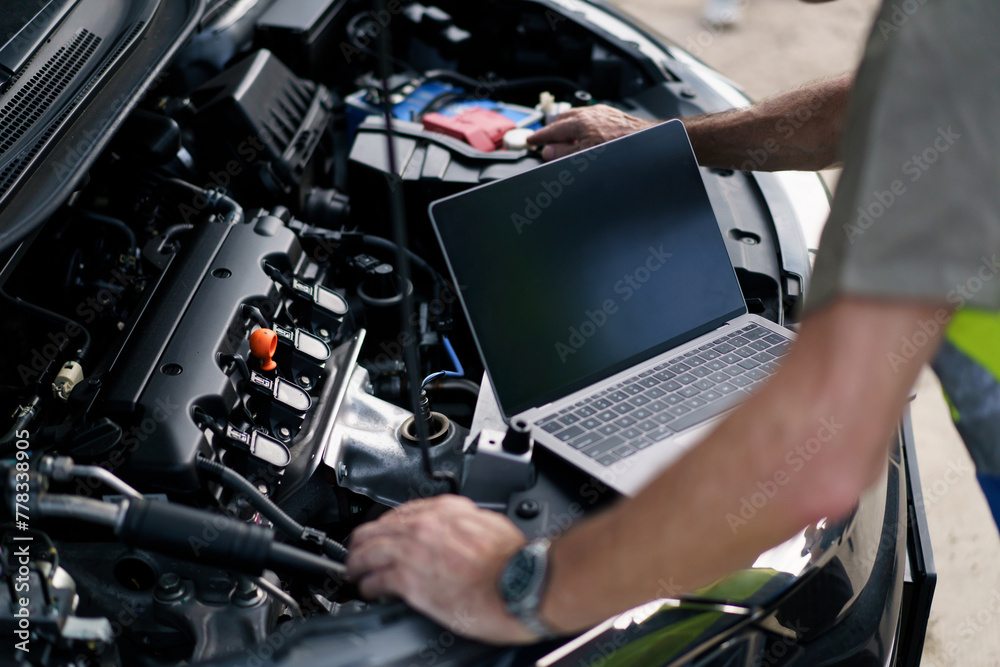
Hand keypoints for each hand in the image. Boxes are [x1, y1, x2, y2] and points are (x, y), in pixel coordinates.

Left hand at [347, 494, 540, 643]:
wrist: (521, 582)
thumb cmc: (514, 562)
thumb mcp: (490, 524)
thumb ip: (466, 524)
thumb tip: (459, 533)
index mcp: (445, 509)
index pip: (402, 512)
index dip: (387, 526)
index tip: (385, 534)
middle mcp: (424, 525)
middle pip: (376, 528)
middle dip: (363, 542)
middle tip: (358, 553)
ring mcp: (413, 551)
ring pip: (367, 552)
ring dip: (357, 563)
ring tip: (354, 572)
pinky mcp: (408, 580)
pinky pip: (374, 580)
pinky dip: (367, 586)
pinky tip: (368, 591)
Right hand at [527, 105, 659, 160]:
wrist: (647, 141)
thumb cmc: (620, 148)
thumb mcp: (585, 156)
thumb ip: (563, 154)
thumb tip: (547, 151)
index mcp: (579, 123)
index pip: (551, 130)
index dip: (539, 137)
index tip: (531, 141)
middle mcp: (589, 114)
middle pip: (562, 120)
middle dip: (552, 130)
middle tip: (546, 141)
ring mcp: (601, 112)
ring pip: (577, 117)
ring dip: (567, 127)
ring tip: (565, 140)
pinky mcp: (612, 115)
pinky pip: (590, 117)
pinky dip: (582, 126)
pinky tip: (586, 135)